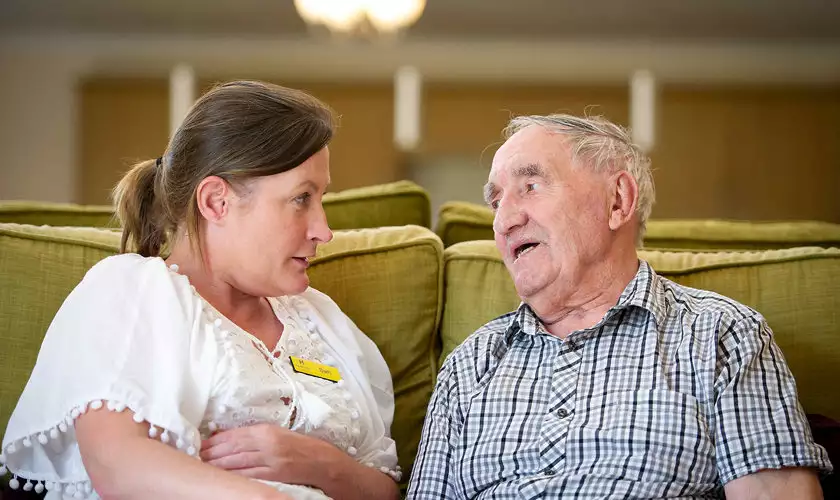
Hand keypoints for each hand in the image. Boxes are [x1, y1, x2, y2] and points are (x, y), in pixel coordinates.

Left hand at [200, 423, 335, 484]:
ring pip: (237, 463)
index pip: (234, 435)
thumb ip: (255, 436)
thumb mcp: (277, 434)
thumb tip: (229, 439)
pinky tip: (222, 478)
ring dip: (218, 465)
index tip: (200, 444)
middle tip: (195, 456)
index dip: (215, 441)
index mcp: (266, 431)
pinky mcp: (274, 475)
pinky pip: (249, 476)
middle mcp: (267, 444)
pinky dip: (234, 477)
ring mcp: (270, 461)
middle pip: (232, 449)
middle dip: (211, 453)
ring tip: (203, 466)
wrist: (321, 461)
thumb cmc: (298, 447)